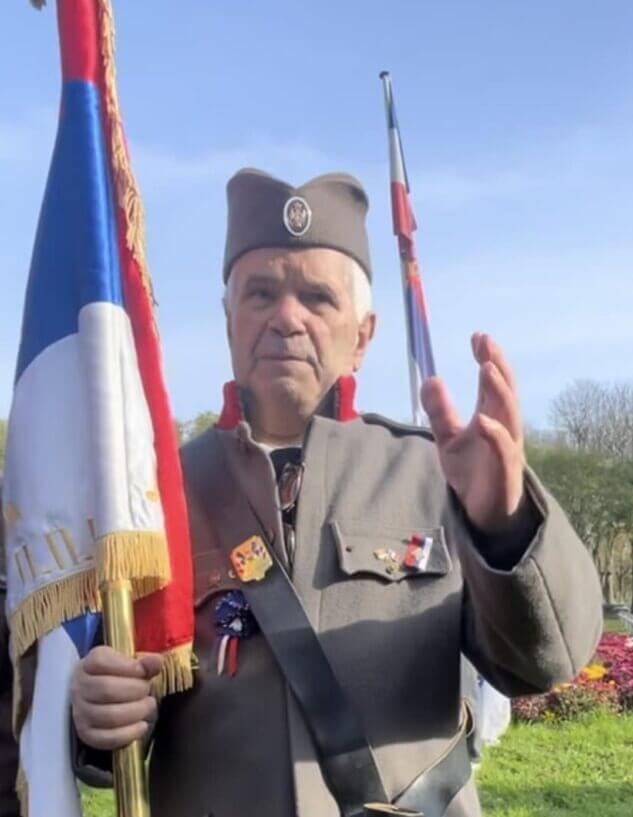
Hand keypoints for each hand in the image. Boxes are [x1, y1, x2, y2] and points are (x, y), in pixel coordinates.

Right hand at [71, 646, 163, 750]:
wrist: (99, 697)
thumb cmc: (119, 677)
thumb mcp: (130, 663)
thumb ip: (145, 662)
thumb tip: (157, 661)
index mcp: (89, 664)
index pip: (101, 661)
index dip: (128, 666)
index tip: (145, 671)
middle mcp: (80, 687)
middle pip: (107, 689)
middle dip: (136, 690)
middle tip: (148, 690)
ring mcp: (80, 713)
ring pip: (109, 716)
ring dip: (136, 711)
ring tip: (148, 705)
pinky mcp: (86, 735)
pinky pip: (107, 738)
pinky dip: (130, 733)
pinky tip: (142, 725)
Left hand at [421, 333, 524, 532]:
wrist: (483, 513)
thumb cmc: (472, 472)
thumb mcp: (448, 438)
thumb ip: (440, 411)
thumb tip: (430, 378)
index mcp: (491, 416)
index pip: (492, 381)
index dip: (487, 358)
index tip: (477, 336)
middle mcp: (503, 427)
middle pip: (505, 391)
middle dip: (497, 365)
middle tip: (486, 342)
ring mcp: (507, 448)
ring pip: (509, 415)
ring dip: (499, 391)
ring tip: (487, 368)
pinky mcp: (505, 471)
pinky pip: (504, 450)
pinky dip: (495, 434)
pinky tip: (483, 421)